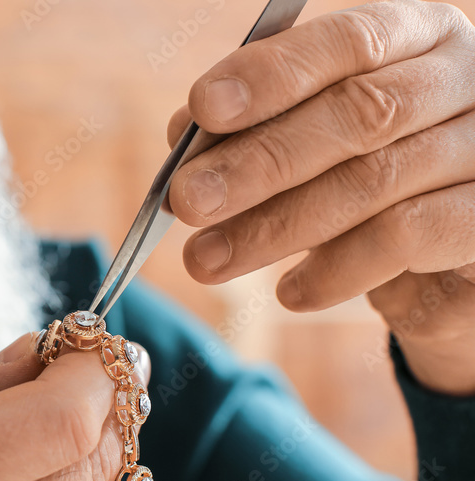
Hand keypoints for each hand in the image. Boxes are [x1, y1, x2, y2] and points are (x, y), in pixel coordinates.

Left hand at [167, 0, 474, 394]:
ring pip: (375, 181)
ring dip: (275, 227)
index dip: (271, 74)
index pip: (348, 40)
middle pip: (360, 113)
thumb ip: (257, 128)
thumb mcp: (311, 142)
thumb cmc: (366, 179)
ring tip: (207, 260)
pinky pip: (407, 239)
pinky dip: (335, 269)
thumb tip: (183, 133)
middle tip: (187, 201)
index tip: (202, 109)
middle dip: (259, 161)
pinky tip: (289, 293)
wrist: (449, 257)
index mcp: (418, 37)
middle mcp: (466, 80)